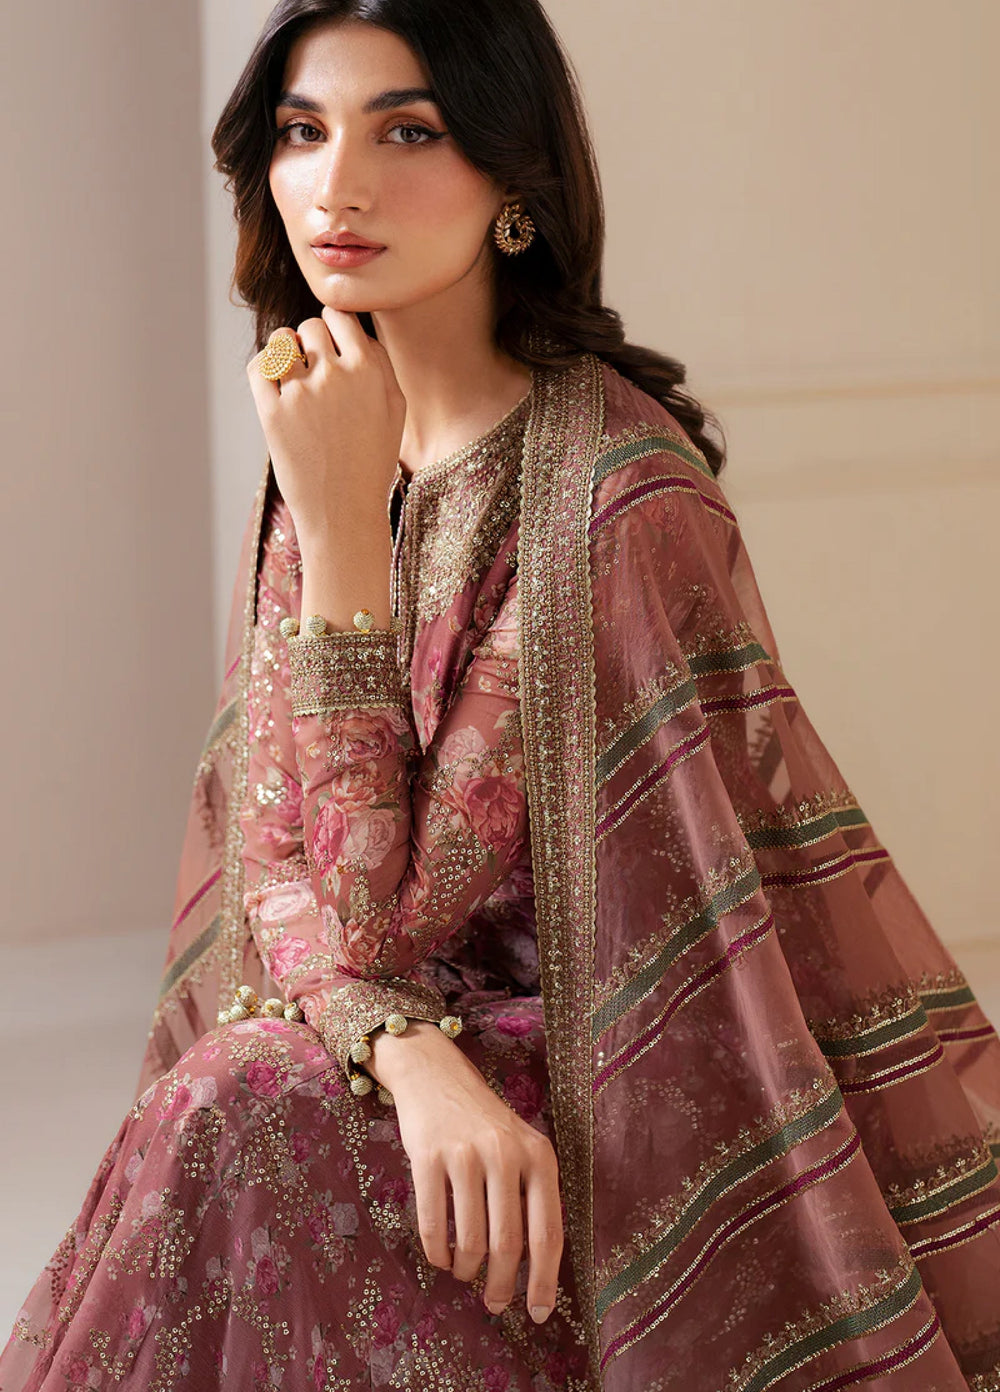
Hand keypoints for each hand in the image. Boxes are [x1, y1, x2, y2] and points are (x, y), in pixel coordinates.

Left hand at [246, 308, 405, 546]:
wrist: (345, 514)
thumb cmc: (371, 463)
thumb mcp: (395, 411)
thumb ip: (380, 364)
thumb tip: (353, 331)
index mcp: (369, 371)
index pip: (340, 316)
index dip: (334, 326)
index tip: (332, 345)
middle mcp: (334, 376)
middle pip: (310, 327)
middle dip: (311, 343)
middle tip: (315, 371)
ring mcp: (300, 394)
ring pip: (281, 342)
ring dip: (285, 352)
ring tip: (293, 375)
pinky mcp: (272, 414)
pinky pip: (259, 368)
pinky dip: (264, 369)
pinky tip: (275, 385)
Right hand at [370, 1021, 563, 1322]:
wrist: (437, 1075)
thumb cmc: (485, 1125)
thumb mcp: (523, 1149)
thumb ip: (533, 1198)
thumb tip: (536, 1270)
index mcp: (539, 1156)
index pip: (548, 1233)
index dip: (544, 1280)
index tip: (539, 1312)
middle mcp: (505, 1154)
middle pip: (508, 1245)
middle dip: (502, 1286)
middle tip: (496, 1303)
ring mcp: (465, 1155)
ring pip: (471, 1241)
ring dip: (467, 1269)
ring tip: (465, 1272)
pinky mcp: (428, 1157)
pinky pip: (433, 1224)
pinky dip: (437, 1253)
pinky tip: (441, 1257)